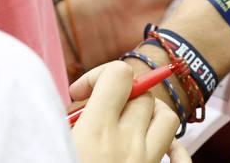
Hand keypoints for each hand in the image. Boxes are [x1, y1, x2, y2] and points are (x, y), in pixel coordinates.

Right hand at [68, 61, 188, 162]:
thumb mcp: (49, 148)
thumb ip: (63, 122)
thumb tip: (70, 107)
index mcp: (95, 134)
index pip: (118, 75)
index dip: (98, 75)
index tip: (79, 94)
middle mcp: (127, 144)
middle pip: (141, 94)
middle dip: (120, 96)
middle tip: (98, 113)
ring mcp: (146, 162)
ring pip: (167, 117)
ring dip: (148, 114)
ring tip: (124, 126)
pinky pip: (181, 156)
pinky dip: (174, 148)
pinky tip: (152, 147)